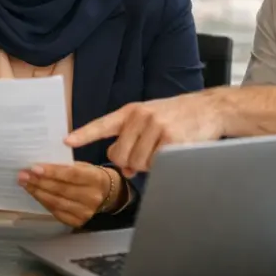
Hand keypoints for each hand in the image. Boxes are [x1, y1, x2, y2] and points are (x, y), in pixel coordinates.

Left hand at [18, 162, 117, 227]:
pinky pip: (56, 212)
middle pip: (61, 190)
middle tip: (23, 175)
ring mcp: (85, 212)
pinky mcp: (78, 222)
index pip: (71, 175)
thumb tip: (40, 165)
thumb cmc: (90, 176)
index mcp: (95, 179)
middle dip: (39, 182)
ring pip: (56, 202)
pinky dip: (43, 202)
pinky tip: (35, 194)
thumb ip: (66, 166)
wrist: (106, 194)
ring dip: (37, 192)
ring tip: (25, 183)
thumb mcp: (83, 166)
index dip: (52, 172)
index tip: (34, 168)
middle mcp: (92, 197)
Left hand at [65, 93, 222, 176]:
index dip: (83, 134)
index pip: (102, 124)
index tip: (66, 141)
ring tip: (161, 150)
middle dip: (129, 163)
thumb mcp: (150, 121)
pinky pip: (155, 164)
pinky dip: (161, 165)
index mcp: (130, 111)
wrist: (208, 108)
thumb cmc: (177, 117)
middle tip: (145, 154)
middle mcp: (139, 116)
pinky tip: (171, 151)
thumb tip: (125, 167)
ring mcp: (154, 126)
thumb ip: (132, 140)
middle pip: (119, 155)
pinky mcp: (170, 138)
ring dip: (147, 165)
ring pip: (136, 163)